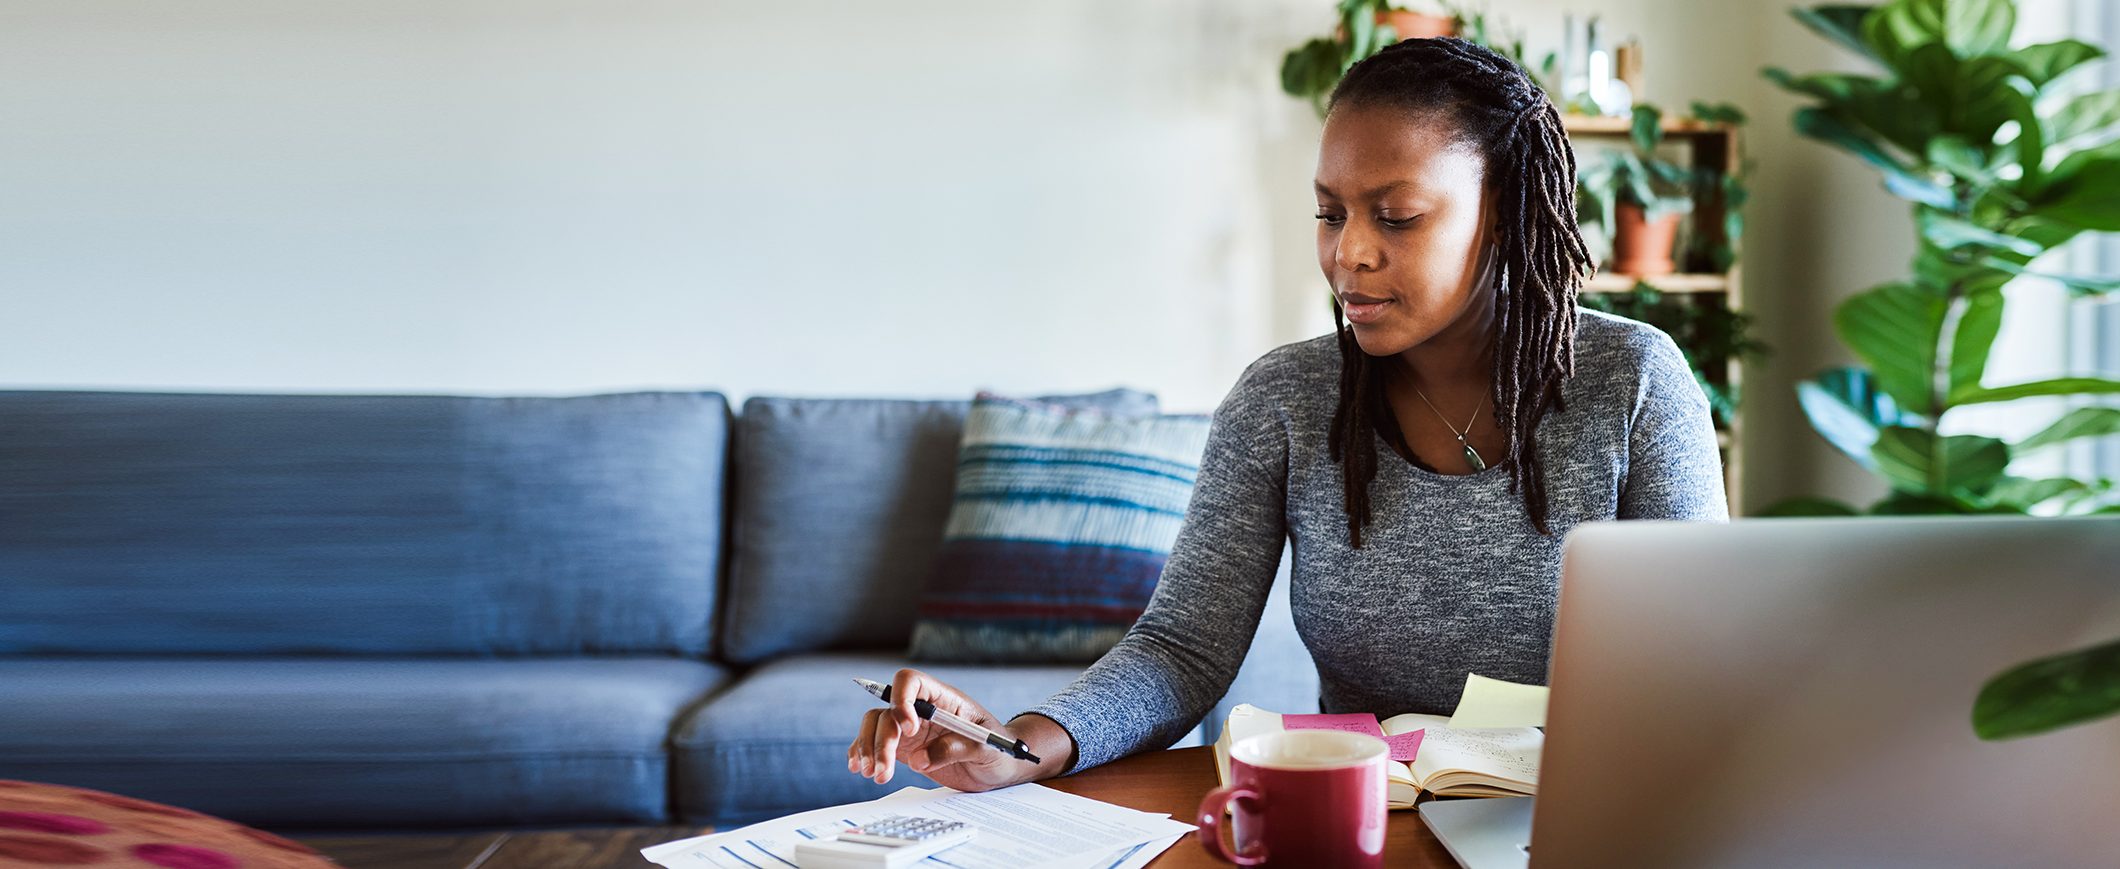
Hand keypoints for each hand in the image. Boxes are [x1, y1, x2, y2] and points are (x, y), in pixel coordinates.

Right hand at [847, 668, 1042, 792]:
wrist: (997, 768)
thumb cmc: (998, 749)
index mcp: (943, 698)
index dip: (902, 699)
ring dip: (868, 749)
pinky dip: (862, 753)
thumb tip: (918, 759)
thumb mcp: (986, 748)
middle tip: (883, 769)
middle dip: (881, 739)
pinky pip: (874, 743)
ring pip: (875, 725)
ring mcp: (910, 729)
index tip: (908, 728)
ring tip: (873, 774)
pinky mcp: (904, 748)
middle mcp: (922, 709)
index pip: (911, 682)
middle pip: (888, 711)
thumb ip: (956, 748)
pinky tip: (858, 768)